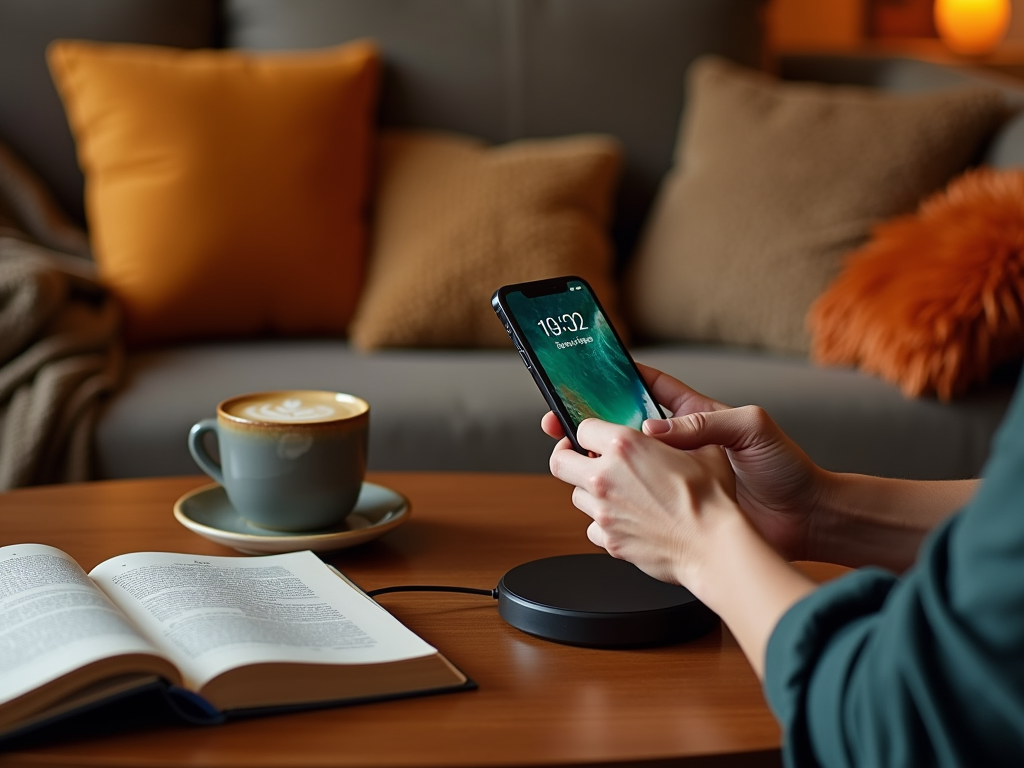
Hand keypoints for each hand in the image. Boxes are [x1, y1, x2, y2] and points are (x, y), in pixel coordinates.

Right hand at [541, 364, 827, 560]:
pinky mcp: (678, 507)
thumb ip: (704, 422)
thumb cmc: (786, 469)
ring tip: (570, 459)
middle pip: (624, 427)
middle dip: (589, 422)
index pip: (649, 388)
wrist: (806, 519)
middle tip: (559, 423)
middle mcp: (680, 444)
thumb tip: (653, 431)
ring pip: (625, 465)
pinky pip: (638, 500)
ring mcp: (676, 476)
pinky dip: (615, 498)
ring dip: (597, 461)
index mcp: (696, 415)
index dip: (616, 378)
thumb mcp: (752, 428)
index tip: (584, 375)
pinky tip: (598, 499)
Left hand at [548, 418, 743, 587]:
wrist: (713, 545)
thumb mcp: (701, 449)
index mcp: (624, 446)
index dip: (589, 430)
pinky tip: (624, 519)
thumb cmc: (710, 500)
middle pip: (560, 462)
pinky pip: (592, 528)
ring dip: (590, 491)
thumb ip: (674, 436)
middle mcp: (606, 477)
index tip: (594, 436)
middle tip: (581, 458)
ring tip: (614, 491)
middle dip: (568, 458)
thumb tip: (664, 431)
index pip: (583, 427)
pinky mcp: (609, 540)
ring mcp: (603, 511)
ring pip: (576, 496)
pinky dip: (603, 523)